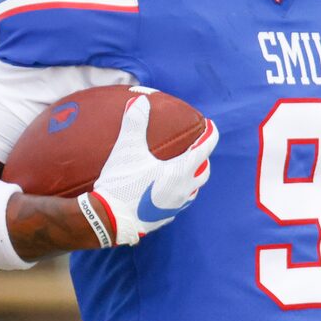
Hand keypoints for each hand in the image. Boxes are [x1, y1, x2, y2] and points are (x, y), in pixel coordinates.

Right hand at [87, 95, 218, 245]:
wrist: (110, 220)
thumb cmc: (122, 182)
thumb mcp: (127, 149)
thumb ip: (135, 123)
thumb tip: (140, 100)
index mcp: (181, 172)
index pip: (204, 149)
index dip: (210, 135)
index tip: (210, 126)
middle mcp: (184, 190)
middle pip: (203, 172)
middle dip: (204, 159)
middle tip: (197, 150)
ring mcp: (175, 207)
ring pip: (192, 191)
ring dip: (192, 179)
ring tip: (184, 171)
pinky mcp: (164, 219)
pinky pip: (177, 205)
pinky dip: (177, 194)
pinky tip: (165, 191)